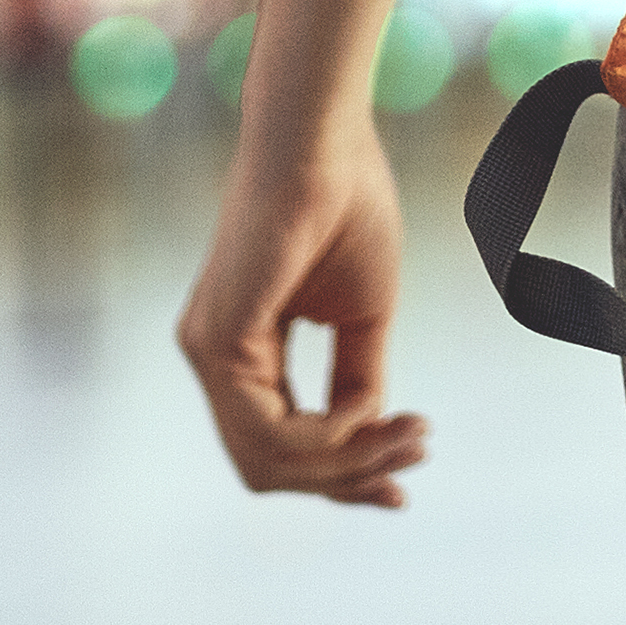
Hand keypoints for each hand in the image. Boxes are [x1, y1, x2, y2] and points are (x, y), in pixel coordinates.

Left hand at [178, 118, 431, 506]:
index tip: (406, 485)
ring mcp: (208, 353)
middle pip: (272, 469)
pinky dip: (328, 439)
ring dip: (349, 462)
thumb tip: (367, 436)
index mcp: (240, 352)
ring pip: (270, 462)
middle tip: (418, 454)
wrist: (325, 139)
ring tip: (414, 433)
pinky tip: (372, 417)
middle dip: (349, 478)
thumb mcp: (362, 315)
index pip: (280, 446)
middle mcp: (213, 359)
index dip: (343, 476)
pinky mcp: (218, 342)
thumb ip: (355, 379)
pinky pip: (269, 431)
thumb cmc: (347, 204)